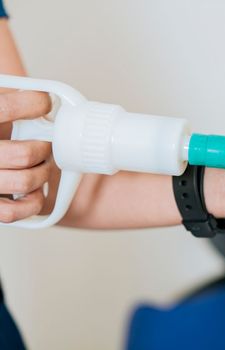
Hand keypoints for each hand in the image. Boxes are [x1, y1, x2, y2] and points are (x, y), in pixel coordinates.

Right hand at [0, 90, 52, 221]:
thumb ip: (10, 106)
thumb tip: (44, 97)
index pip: (3, 109)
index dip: (30, 103)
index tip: (44, 102)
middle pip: (23, 154)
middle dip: (43, 148)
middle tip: (46, 143)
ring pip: (25, 181)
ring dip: (43, 173)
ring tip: (42, 165)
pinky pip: (13, 211)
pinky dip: (33, 201)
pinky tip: (33, 190)